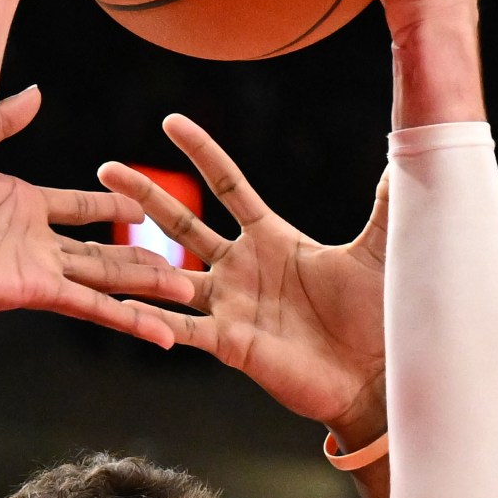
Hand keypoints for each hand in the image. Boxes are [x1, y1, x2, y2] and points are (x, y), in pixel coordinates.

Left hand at [0, 87, 197, 338]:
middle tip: (182, 260)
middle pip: (102, 250)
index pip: (79, 206)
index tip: (143, 205)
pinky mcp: (33, 291)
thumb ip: (0, 121)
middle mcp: (34, 241)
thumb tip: (36, 92)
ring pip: (105, 279)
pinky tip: (160, 330)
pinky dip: (126, 320)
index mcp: (20, 204)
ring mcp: (37, 269)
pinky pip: (89, 305)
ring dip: (146, 287)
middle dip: (142, 256)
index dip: (112, 203)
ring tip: (186, 291)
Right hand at [98, 115, 390, 435]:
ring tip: (91, 231)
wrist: (377, 376)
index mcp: (272, 239)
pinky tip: (117, 301)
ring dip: (133, 254)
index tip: (171, 121)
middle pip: (182, 223)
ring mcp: (231, 306)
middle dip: (143, 196)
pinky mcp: (230, 344)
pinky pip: (182, 327)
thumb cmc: (380, 315)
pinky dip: (152, 317)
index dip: (200, 153)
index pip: (227, 186)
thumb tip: (407, 148)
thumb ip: (385, 199)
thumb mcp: (381, 247)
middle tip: (106, 168)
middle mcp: (243, 269)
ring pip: (169, 274)